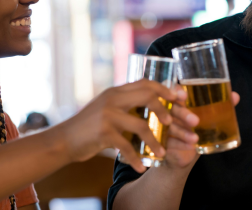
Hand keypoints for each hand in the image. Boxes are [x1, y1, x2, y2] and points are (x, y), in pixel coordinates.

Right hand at [61, 79, 183, 172]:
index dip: (166, 89)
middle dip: (171, 112)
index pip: (146, 83)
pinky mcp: (102, 133)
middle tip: (187, 124)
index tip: (182, 97)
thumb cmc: (89, 127)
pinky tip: (142, 168)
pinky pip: (126, 147)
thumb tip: (151, 103)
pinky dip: (136, 159)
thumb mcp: (107, 108)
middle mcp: (113, 98)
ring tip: (164, 153)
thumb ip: (125, 103)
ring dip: (156, 141)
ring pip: (141, 125)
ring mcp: (107, 115)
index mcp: (117, 91)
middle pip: (148, 97)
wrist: (63, 140)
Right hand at [162, 91, 240, 168]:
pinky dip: (180, 144)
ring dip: (183, 132)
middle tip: (195, 121)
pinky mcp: (160, 141)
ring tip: (195, 139)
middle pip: (171, 108)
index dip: (176, 91)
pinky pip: (169, 141)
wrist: (182, 155)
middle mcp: (166, 111)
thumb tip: (235, 96)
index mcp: (176, 101)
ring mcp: (160, 126)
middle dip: (183, 114)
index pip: (172, 90)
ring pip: (170, 126)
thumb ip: (220, 106)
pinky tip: (190, 147)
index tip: (185, 95)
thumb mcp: (207, 118)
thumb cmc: (194, 129)